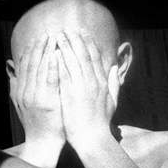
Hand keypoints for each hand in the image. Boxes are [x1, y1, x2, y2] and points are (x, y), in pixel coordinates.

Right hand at [8, 34, 64, 149]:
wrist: (43, 143)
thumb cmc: (36, 124)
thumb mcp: (20, 106)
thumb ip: (15, 88)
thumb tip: (11, 72)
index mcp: (21, 92)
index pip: (24, 67)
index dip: (30, 51)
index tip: (36, 39)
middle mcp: (26, 92)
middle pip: (31, 64)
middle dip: (38, 47)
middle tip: (46, 34)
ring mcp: (36, 97)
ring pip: (40, 69)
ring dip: (46, 52)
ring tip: (53, 38)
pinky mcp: (48, 102)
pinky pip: (50, 80)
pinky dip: (52, 66)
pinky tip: (57, 55)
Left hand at [55, 30, 118, 149]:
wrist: (92, 138)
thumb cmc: (100, 123)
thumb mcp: (112, 101)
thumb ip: (114, 83)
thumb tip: (114, 68)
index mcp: (102, 82)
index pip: (95, 57)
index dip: (88, 42)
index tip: (82, 32)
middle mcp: (93, 82)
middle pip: (83, 55)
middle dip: (75, 39)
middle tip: (68, 28)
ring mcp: (81, 88)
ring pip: (73, 61)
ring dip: (65, 47)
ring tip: (58, 36)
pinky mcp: (70, 95)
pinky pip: (63, 74)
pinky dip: (59, 62)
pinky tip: (53, 53)